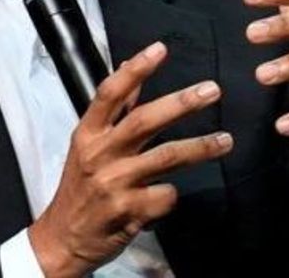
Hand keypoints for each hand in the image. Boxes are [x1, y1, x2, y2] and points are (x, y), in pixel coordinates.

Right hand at [27, 40, 233, 276]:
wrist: (63, 238)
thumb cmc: (80, 186)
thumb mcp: (86, 144)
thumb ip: (112, 108)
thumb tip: (126, 65)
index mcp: (87, 133)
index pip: (110, 93)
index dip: (135, 69)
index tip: (160, 49)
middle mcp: (99, 154)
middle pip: (144, 121)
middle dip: (181, 103)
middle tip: (211, 90)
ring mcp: (113, 183)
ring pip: (165, 158)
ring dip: (199, 148)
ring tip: (226, 140)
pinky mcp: (127, 211)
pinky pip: (165, 195)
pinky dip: (172, 193)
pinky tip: (167, 195)